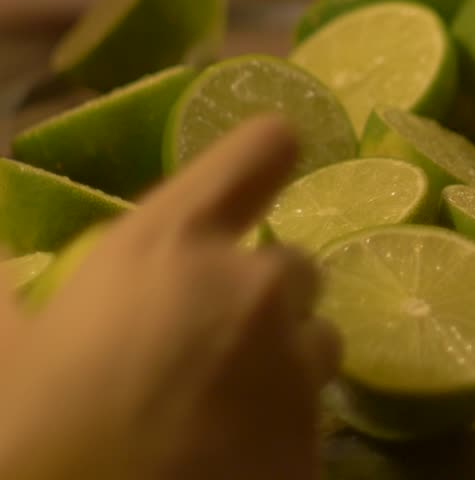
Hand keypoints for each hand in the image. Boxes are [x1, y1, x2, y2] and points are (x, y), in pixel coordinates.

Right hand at [0, 117, 340, 479]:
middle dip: (264, 292)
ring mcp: (294, 362)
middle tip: (212, 338)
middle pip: (295, 262)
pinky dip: (286, 418)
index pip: (260, 150)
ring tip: (227, 400)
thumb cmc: (35, 439)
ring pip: (317, 336)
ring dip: (285, 355)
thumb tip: (5, 270)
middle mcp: (251, 288)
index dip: (265, 154)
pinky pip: (317, 407)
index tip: (265, 166)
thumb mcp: (9, 358)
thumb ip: (15, 304)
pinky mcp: (319, 431)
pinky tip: (237, 448)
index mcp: (171, 246)